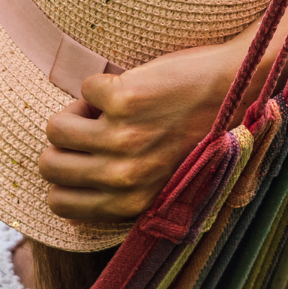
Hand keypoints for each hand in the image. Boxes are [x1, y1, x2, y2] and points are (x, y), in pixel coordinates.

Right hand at [39, 44, 242, 221]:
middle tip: (93, 128)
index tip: (85, 158)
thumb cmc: (201, 137)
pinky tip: (132, 88)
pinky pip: (85, 89)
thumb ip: (120, 198)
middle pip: (49, 165)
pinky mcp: (124, 100)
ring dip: (78, 112)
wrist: (239, 90)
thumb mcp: (162, 184)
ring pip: (57, 128)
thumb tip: (65, 204)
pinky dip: (102, 84)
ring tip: (109, 108)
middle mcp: (125, 177)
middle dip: (63, 143)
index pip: (59, 203)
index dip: (64, 176)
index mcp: (131, 204)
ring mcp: (123, 138)